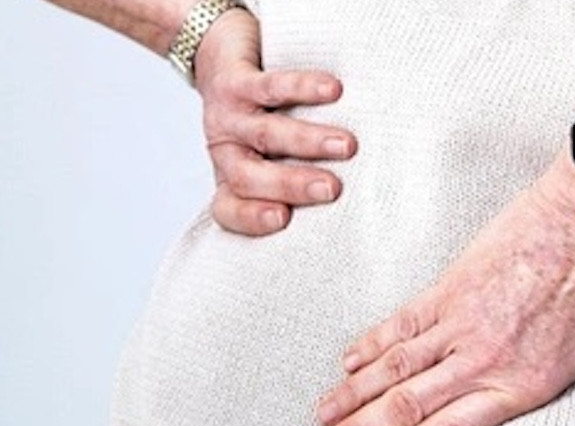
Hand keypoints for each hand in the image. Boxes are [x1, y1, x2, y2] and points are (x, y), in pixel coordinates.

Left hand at [193, 9, 356, 234]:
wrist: (221, 56)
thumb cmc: (262, 117)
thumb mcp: (269, 156)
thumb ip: (297, 180)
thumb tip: (354, 202)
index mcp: (232, 179)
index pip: (228, 209)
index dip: (249, 218)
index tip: (283, 219)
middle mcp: (225, 152)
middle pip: (248, 177)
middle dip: (291, 184)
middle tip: (332, 188)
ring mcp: (228, 116)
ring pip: (265, 134)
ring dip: (308, 141)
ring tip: (347, 145)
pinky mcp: (235, 79)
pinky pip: (270, 87)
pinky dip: (302, 88)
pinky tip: (333, 90)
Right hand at [310, 152, 574, 425]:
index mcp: (528, 383)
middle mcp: (485, 361)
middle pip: (405, 409)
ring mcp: (462, 323)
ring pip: (391, 370)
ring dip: (350, 397)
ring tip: (320, 418)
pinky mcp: (452, 286)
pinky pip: (399, 325)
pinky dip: (368, 346)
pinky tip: (345, 363)